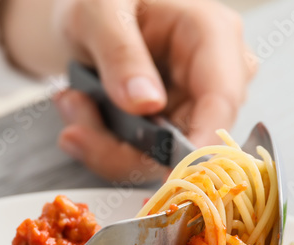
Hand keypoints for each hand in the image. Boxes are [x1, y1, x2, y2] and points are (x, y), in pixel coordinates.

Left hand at [0, 0, 257, 180]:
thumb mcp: (100, 11)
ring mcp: (197, 105)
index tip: (168, 178)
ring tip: (71, 104)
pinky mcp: (174, 128)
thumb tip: (146, 104)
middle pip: (188, 142)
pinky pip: (142, 158)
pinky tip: (80, 112)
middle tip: (73, 127)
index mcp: (214, 34)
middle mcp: (217, 75)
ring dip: (106, 145)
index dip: (200, 145)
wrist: (94, 12)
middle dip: (124, 146)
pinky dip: (105, 145)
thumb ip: (120, 53)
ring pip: (161, 159)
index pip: (222, 100)